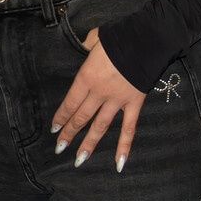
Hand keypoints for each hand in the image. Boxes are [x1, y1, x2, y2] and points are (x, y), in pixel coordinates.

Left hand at [50, 29, 143, 170]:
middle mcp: (99, 93)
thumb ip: (86, 46)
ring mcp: (117, 100)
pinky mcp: (134, 103)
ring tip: (79, 160)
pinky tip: (118, 163)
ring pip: (100, 127)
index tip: (54, 129)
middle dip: (69, 134)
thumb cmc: (118, 37)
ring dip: (89, 144)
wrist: (146, 39)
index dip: (61, 118)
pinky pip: (129, 129)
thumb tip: (83, 46)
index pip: (70, 103)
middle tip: (60, 148)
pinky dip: (124, 146)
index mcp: (86, 77)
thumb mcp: (95, 38)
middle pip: (81, 117)